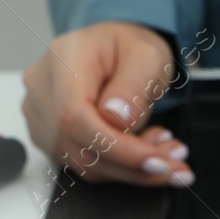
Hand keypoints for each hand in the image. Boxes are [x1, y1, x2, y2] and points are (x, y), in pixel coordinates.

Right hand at [20, 21, 194, 186]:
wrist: (116, 51)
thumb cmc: (129, 48)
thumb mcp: (146, 56)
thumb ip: (132, 86)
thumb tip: (117, 118)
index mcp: (62, 61)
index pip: (76, 117)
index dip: (116, 148)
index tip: (156, 162)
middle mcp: (43, 89)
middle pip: (81, 146)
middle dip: (135, 165)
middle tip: (177, 165)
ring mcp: (42, 116)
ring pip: (85, 163)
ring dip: (133, 170)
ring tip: (168, 155)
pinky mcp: (51, 137)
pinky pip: (86, 165)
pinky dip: (122, 168)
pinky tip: (145, 153)